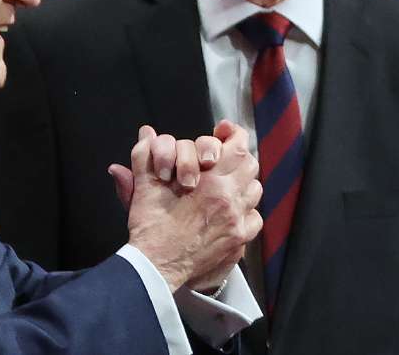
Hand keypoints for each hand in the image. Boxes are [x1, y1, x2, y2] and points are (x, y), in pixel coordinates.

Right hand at [119, 121, 261, 291]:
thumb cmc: (151, 226)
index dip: (234, 135)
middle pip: (250, 164)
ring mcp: (237, 219)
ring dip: (242, 182)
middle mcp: (229, 197)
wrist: (157, 265)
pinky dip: (246, 210)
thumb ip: (145, 154)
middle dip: (238, 157)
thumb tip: (147, 133)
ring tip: (226, 184)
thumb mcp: (143, 185)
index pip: (238, 145)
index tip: (225, 133)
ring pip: (255, 189)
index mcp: (210, 180)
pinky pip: (255, 217)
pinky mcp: (238, 238)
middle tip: (223, 158)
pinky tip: (230, 211)